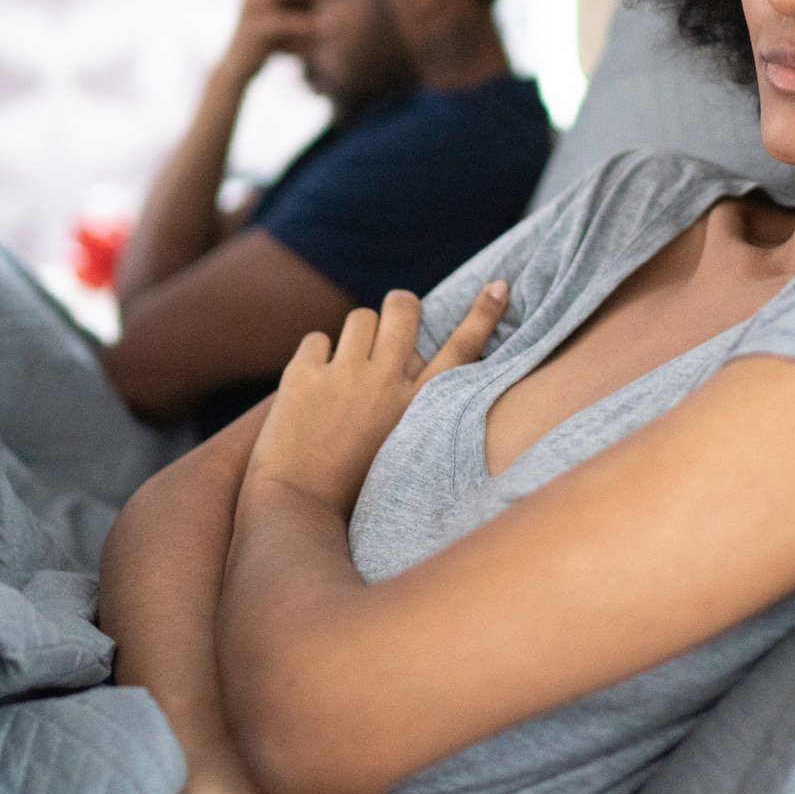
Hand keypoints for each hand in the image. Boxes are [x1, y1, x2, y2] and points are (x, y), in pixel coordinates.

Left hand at [246, 282, 509, 512]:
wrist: (296, 507)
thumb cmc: (352, 484)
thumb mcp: (401, 445)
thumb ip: (409, 401)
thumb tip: (411, 358)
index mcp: (417, 406)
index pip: (461, 350)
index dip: (483, 315)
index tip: (498, 286)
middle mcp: (385, 383)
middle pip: (404, 309)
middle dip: (401, 304)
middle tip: (396, 313)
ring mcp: (342, 376)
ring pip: (360, 317)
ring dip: (355, 336)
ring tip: (347, 368)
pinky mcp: (303, 375)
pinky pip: (316, 339)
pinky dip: (315, 358)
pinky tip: (312, 386)